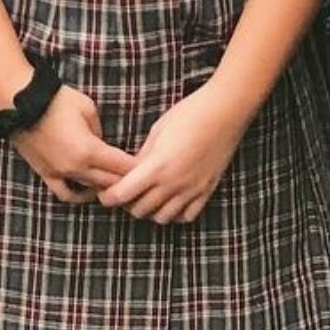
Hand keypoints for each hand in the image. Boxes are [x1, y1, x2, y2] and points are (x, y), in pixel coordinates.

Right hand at [13, 85, 135, 205]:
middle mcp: (76, 167)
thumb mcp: (88, 108)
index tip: (150, 168)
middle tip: (138, 178)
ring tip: (116, 184)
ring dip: (105, 188)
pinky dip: (79, 196)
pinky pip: (66, 194)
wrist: (21, 102)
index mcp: (89, 150)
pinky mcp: (46, 174)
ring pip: (90, 191)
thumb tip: (103, 143)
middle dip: (126, 181)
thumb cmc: (56, 100)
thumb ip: (100, 130)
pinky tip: (88, 191)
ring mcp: (60, 174)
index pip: (122, 167)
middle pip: (110, 183)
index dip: (137, 168)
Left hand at [99, 80, 248, 224]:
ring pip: (161, 218)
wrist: (225, 111)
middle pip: (139, 210)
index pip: (123, 194)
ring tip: (146, 196)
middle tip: (124, 192)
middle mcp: (173, 184)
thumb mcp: (157, 131)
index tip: (104, 192)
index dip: (109, 196)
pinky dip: (174, 214)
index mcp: (157, 166)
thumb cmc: (189, 114)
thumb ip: (143, 156)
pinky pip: (186, 216)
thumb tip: (131, 172)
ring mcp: (191, 190)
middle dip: (127, 203)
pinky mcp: (206, 191)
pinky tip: (170, 200)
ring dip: (149, 210)